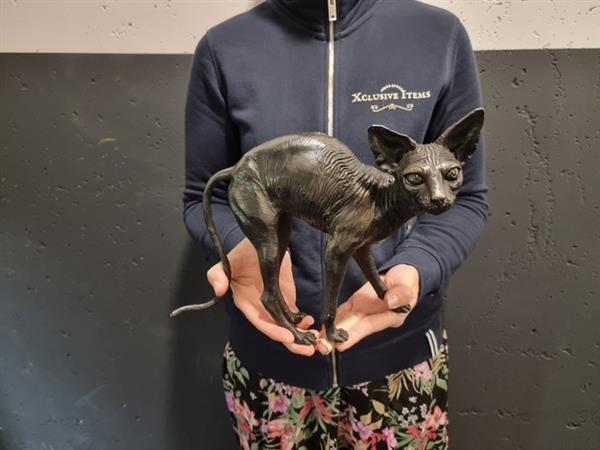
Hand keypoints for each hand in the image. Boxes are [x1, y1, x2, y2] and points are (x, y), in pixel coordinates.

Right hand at [207, 238, 318, 355]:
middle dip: (291, 342)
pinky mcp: (285, 300)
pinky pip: (294, 316)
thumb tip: (218, 290)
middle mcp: (260, 308)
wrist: (261, 242)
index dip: (273, 331)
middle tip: (308, 349)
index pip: (260, 321)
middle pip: (276, 329)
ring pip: (287, 326)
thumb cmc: (242, 253)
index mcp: (246, 302)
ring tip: (315, 340)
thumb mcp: (228, 261)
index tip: (288, 337)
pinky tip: (310, 323)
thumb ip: (218, 275)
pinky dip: (303, 323)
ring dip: (300, 336)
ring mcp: (274, 305)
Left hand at [316, 264, 419, 353]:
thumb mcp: (407, 284)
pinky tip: (322, 326)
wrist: (404, 274)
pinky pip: (344, 312)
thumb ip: (401, 293)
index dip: (356, 334)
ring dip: (333, 332)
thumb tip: (390, 301)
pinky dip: (333, 319)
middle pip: (356, 329)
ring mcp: (365, 312)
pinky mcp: (358, 303)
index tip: (342, 343)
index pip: (370, 326)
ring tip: (318, 341)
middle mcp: (375, 318)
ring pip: (347, 323)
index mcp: (390, 317)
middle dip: (339, 339)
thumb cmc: (408, 280)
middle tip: (323, 347)